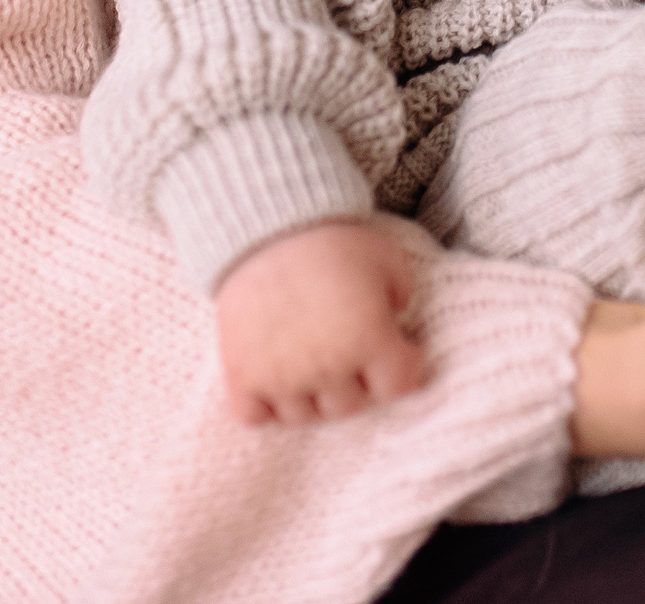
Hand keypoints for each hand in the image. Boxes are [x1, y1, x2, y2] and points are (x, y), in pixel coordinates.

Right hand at [213, 220, 428, 424]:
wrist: (264, 226)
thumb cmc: (330, 240)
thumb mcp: (387, 255)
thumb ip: (403, 293)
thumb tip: (396, 317)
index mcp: (369, 339)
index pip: (399, 385)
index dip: (402, 366)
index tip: (397, 351)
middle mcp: (327, 366)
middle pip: (350, 404)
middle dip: (356, 380)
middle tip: (348, 352)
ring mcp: (280, 376)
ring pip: (303, 416)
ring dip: (311, 396)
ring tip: (310, 365)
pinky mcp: (241, 374)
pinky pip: (254, 417)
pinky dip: (263, 407)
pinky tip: (272, 381)